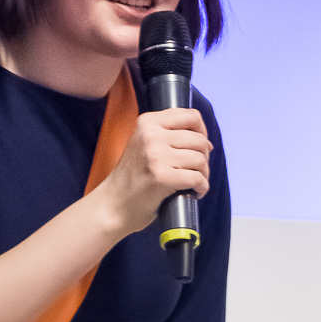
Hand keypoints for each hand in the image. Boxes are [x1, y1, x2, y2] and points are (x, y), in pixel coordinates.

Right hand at [99, 109, 211, 240]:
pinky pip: (197, 178)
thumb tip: (207, 143)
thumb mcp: (144, 144)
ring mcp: (156, 156)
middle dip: (204, 158)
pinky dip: (202, 187)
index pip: (191, 116)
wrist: (113, 204)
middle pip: (199, 140)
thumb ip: (169, 135)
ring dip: (203, 174)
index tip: (199, 147)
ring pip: (200, 159)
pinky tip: (195, 192)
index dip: (202, 132)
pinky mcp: (162, 177)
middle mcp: (151, 135)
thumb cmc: (132, 178)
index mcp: (147, 122)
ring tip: (194, 183)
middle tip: (195, 171)